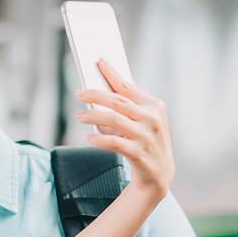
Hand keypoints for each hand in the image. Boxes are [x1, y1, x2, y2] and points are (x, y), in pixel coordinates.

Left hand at [76, 59, 173, 199]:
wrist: (158, 175)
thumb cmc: (144, 142)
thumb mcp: (142, 121)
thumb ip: (126, 107)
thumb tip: (99, 91)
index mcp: (154, 105)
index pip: (128, 86)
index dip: (111, 73)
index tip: (99, 62)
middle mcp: (152, 118)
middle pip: (118, 101)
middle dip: (95, 94)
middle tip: (79, 93)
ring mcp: (146, 136)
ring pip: (113, 119)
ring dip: (93, 115)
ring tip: (79, 116)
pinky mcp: (139, 153)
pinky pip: (113, 142)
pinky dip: (98, 139)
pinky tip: (88, 137)